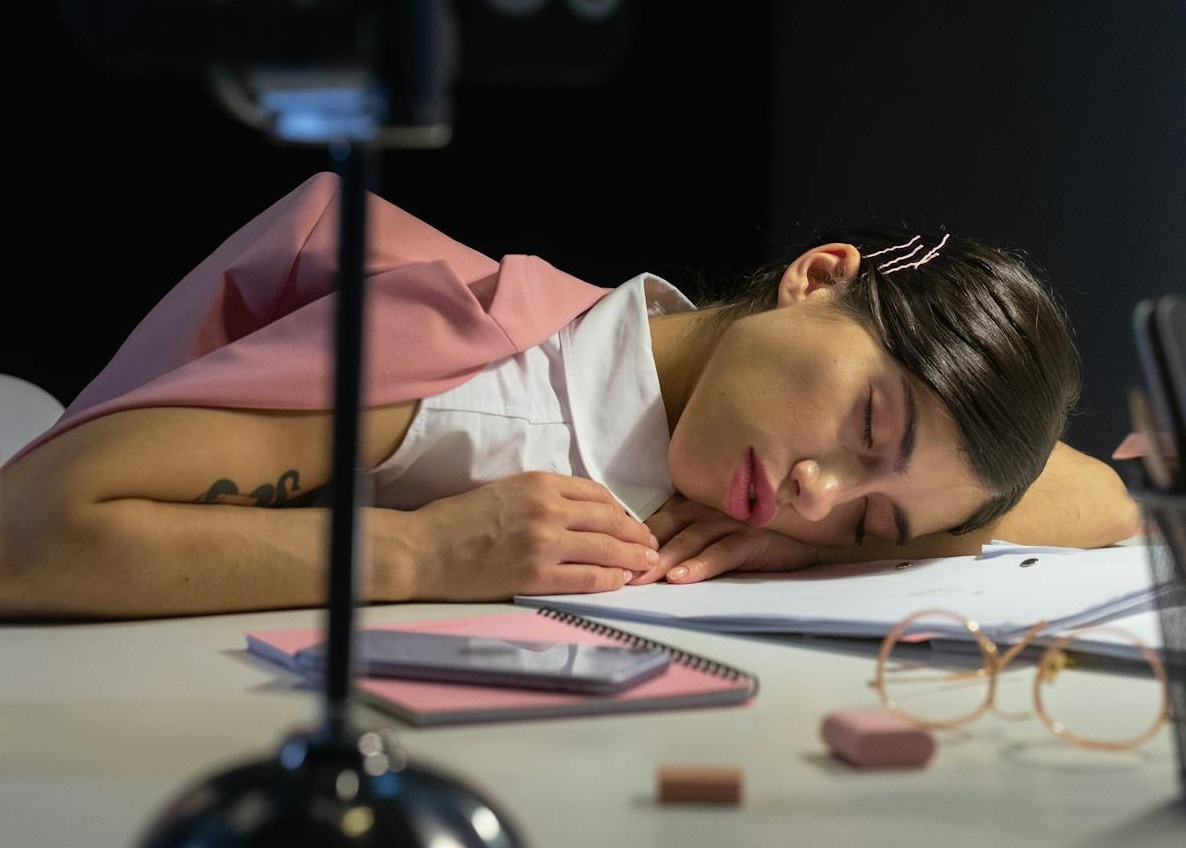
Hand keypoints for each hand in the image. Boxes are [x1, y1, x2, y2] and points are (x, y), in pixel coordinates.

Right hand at [376, 471, 659, 600]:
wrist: (424, 549)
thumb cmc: (459, 521)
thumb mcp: (507, 491)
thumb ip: (545, 497)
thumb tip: (584, 512)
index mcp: (540, 483)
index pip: (598, 495)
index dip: (622, 511)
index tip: (631, 523)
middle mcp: (548, 509)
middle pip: (611, 520)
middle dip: (637, 535)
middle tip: (650, 546)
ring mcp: (544, 543)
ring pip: (606, 549)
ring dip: (633, 558)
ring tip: (647, 565)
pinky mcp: (536, 575)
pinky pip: (588, 578)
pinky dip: (610, 579)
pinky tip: (620, 582)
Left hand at [635, 493, 818, 584]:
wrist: (802, 549)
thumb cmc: (748, 546)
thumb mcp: (707, 544)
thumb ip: (678, 547)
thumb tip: (637, 566)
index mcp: (694, 507)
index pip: (655, 520)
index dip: (631, 537)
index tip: (607, 556)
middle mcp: (710, 509)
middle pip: (668, 526)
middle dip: (641, 550)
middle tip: (618, 572)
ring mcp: (732, 522)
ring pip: (691, 539)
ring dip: (665, 559)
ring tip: (644, 577)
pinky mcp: (753, 538)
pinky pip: (722, 552)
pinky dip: (700, 565)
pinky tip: (682, 578)